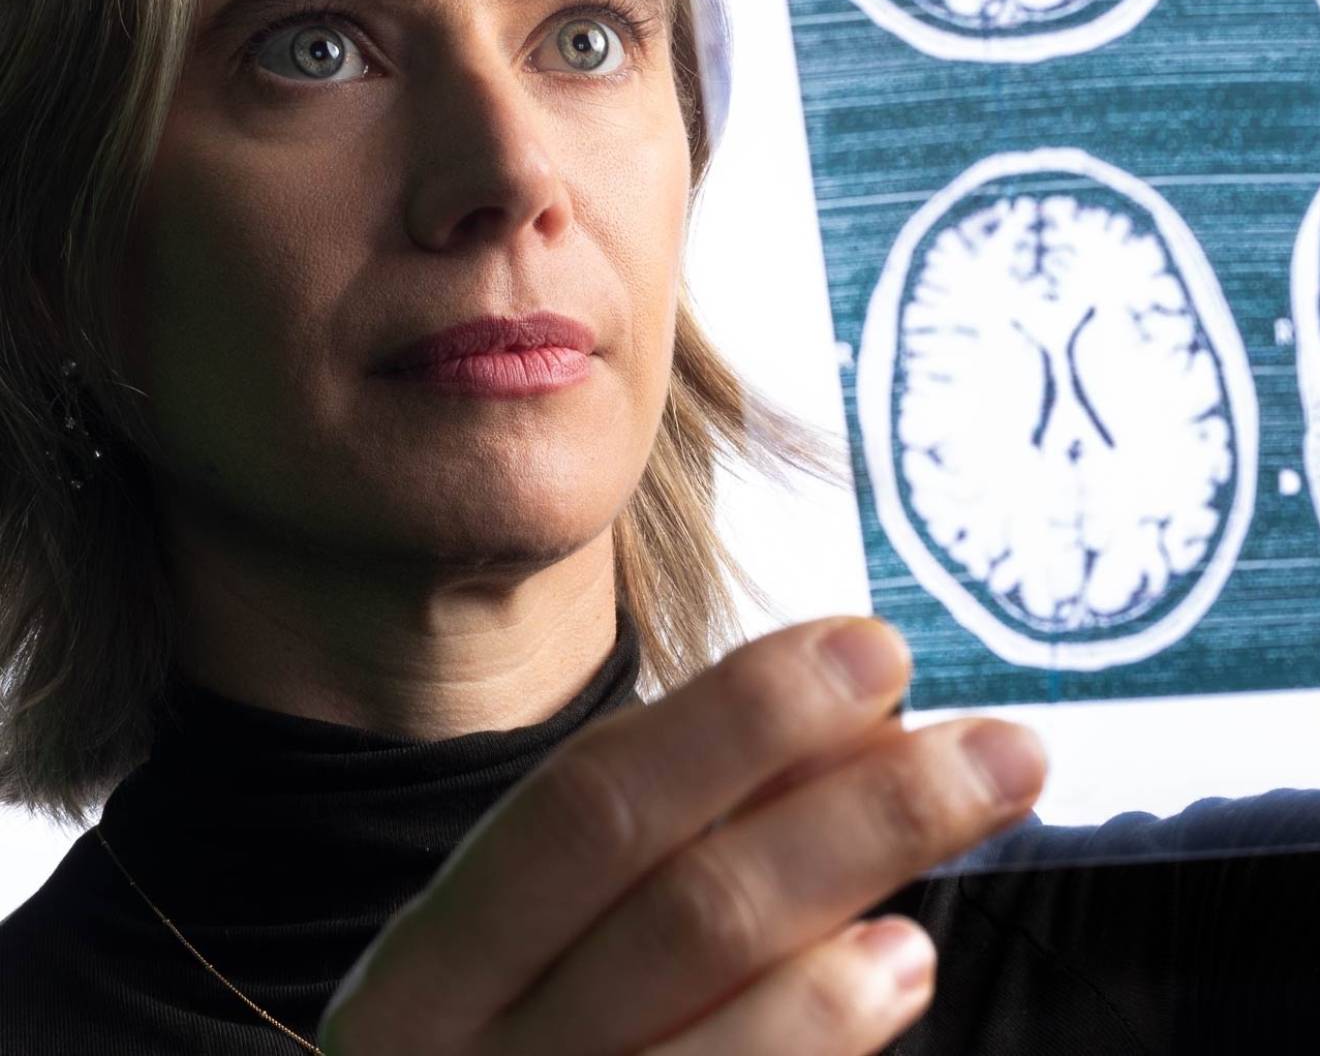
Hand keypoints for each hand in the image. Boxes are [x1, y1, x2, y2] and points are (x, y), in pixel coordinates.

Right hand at [316, 614, 1045, 1054]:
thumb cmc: (513, 1046)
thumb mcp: (548, 939)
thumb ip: (678, 836)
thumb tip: (855, 733)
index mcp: (436, 964)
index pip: (587, 805)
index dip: (736, 718)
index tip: (869, 649)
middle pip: (683, 913)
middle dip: (855, 812)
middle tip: (1002, 748)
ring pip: (713, 1018)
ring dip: (867, 916)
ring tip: (970, 832)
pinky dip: (824, 1030)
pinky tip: (900, 965)